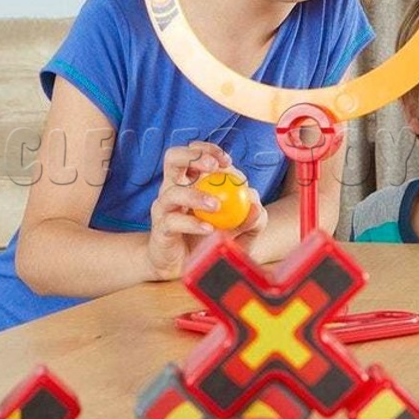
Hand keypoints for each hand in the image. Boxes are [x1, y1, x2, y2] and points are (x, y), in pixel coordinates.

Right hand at [146, 142, 266, 279]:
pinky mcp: (161, 228)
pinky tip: (209, 229)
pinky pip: (173, 221)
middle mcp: (173, 188)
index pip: (194, 153)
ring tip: (216, 205)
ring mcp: (164, 208)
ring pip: (173, 192)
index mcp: (189, 180)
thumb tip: (257, 204)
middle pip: (173, 158)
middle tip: (214, 167)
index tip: (227, 161)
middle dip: (193, 156)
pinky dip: (192, 223)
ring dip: (196, 195)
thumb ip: (250, 219)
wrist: (186, 268)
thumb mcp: (239, 231)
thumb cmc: (211, 242)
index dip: (208, 150)